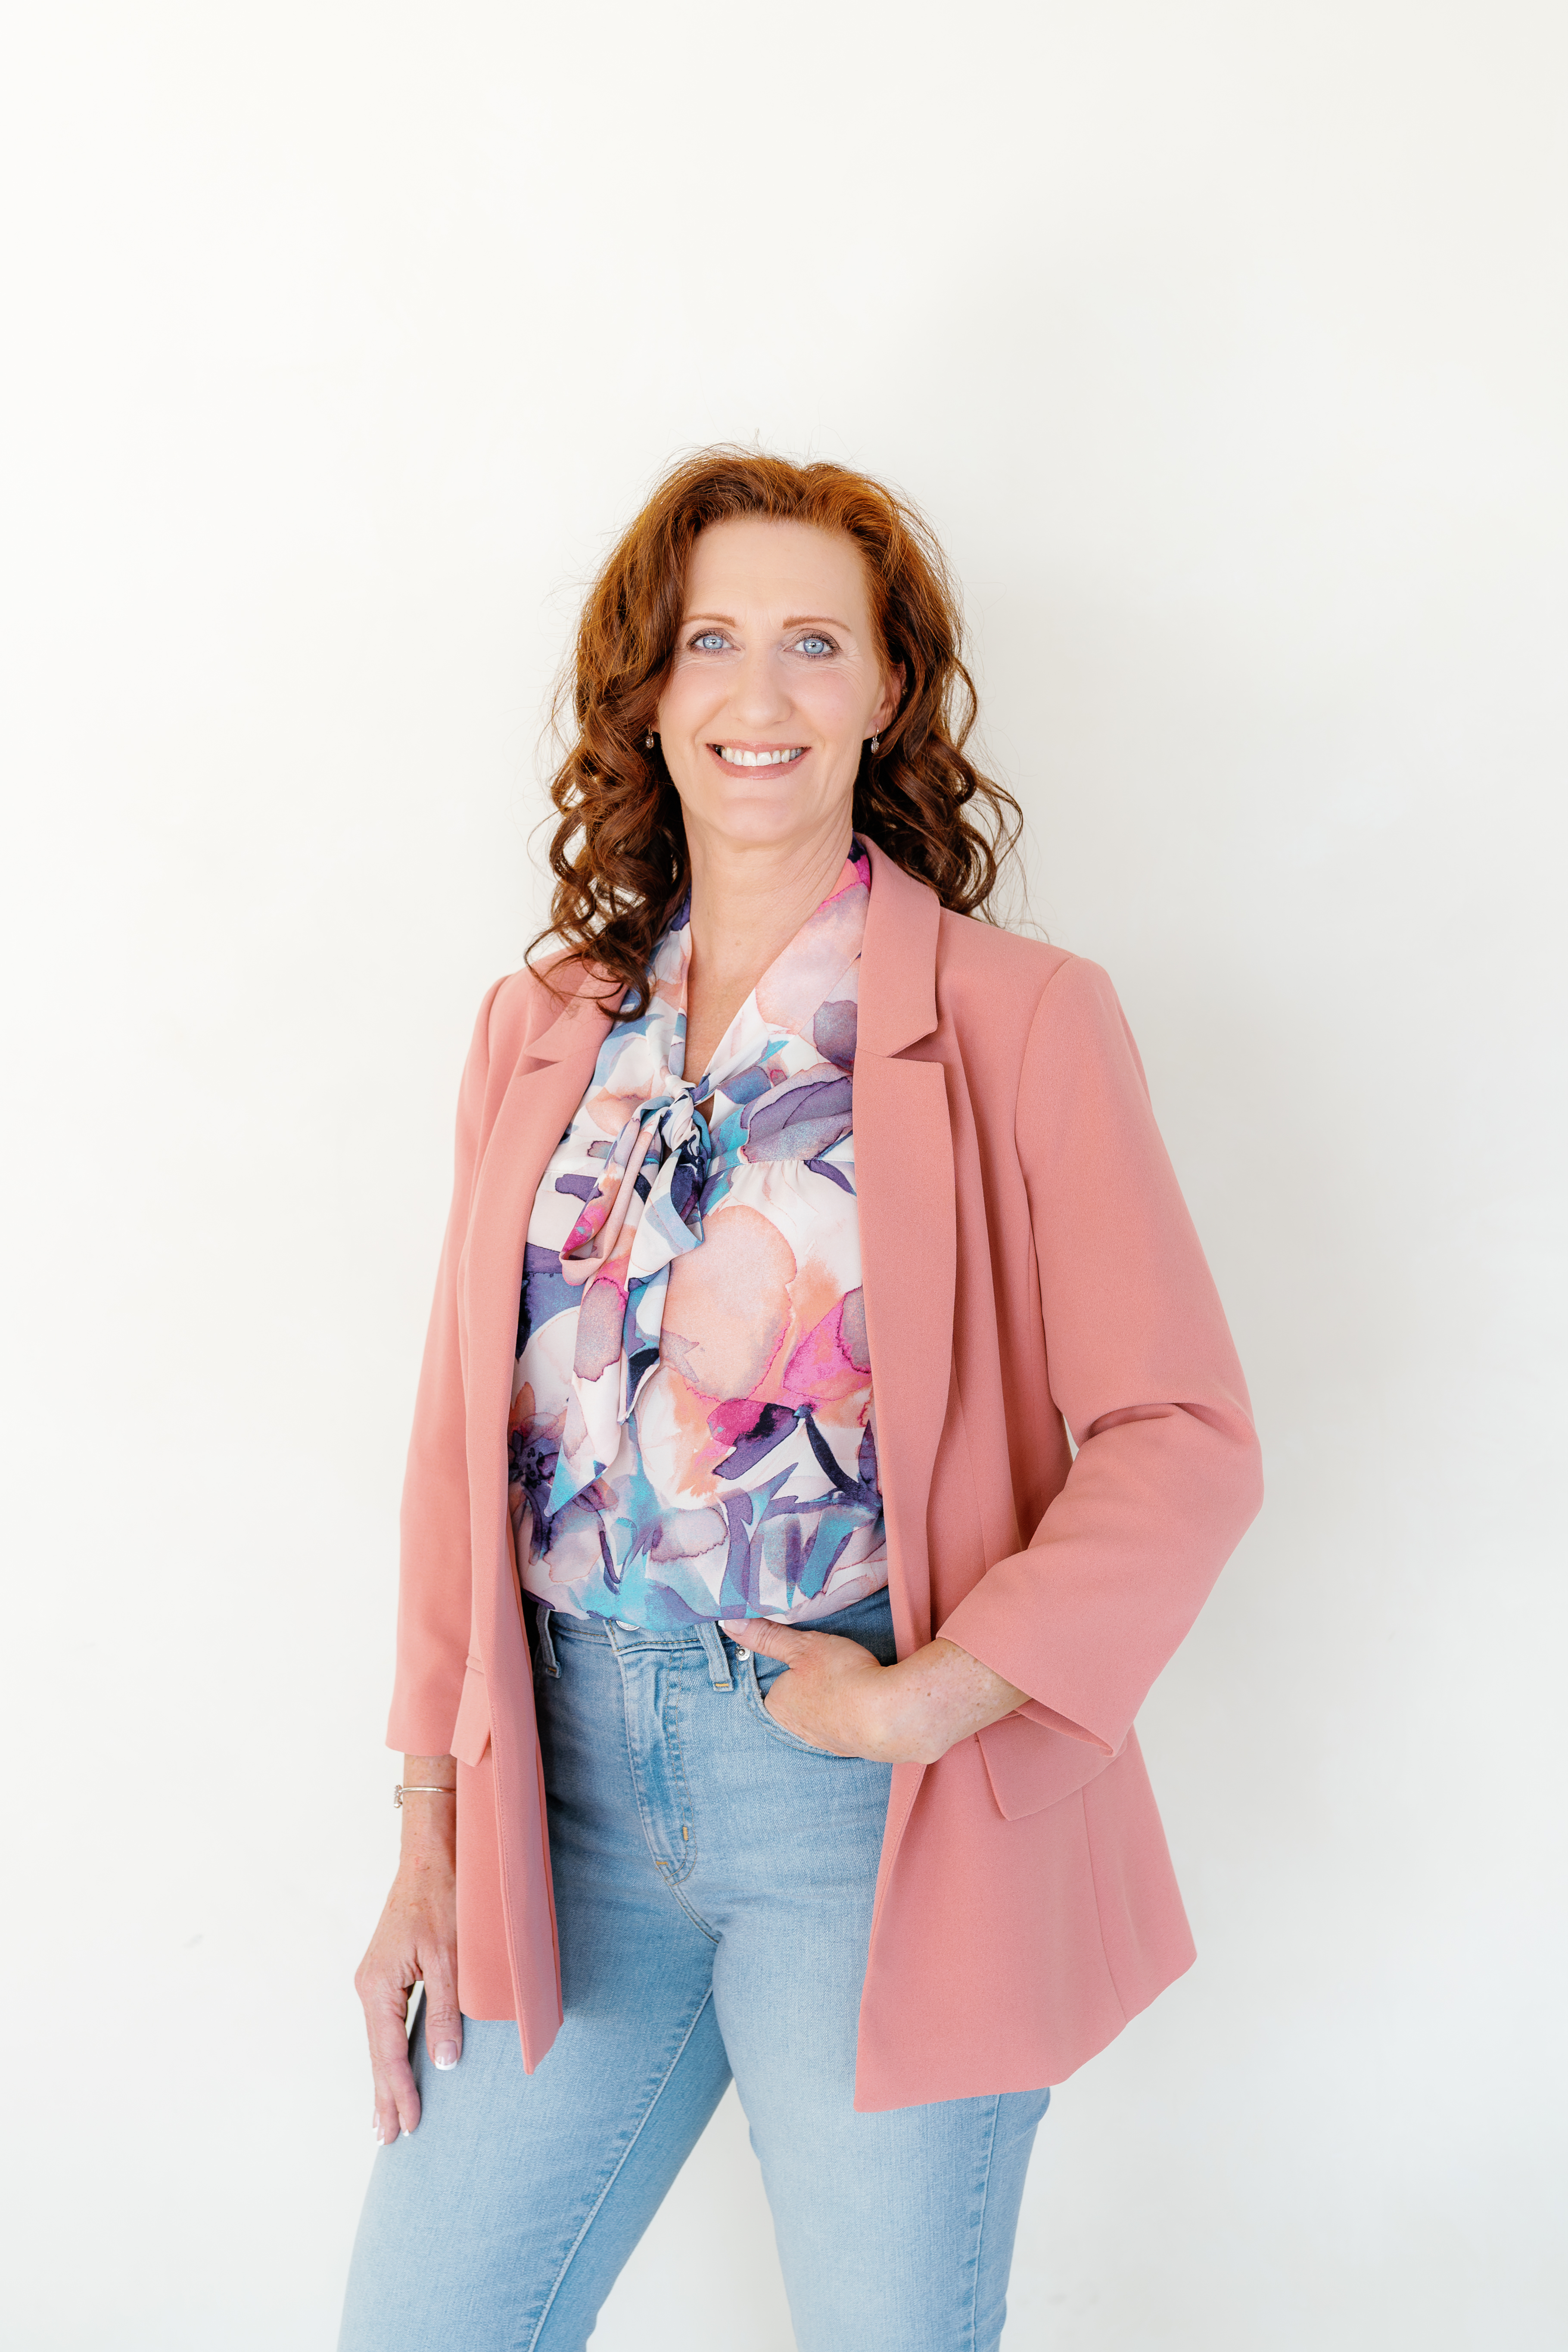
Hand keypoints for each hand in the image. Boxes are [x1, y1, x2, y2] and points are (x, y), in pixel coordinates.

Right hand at [354, 1761, 460, 2143]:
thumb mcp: (452, 1959)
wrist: (434, 1852)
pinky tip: (396, 2066)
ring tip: (387, 2116)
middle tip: (387, 2139)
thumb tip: (444, 2064)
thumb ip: (447, 2012)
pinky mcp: (389, 1970)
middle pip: (377, 2052)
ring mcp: (377, 1978)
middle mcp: (370, 1985)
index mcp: (378, 1985)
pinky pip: (388, 2021)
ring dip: (387, 2076)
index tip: (408, 2126)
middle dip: (383, 2095)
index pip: (388, 2053)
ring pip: (382, 2038)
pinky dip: (392, 2049)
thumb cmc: (445, 1898)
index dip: (399, 2092)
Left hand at [724, 1621, 1029, 1765]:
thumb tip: (728, 1622)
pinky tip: (873, 1701)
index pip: (780, 1682)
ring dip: (842, 1701)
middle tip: (839, 1666)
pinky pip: (854, 1727)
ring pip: (829, 1715)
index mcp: (779, 1706)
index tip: (817, 1655)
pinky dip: (861, 1714)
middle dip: (819, 1686)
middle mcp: (798, 1730)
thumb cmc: (842, 1676)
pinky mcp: (858, 1749)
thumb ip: (767, 1635)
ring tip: (859, 1681)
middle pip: (804, 1700)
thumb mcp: (802, 1644)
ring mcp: (829, 1743)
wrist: (890, 1715)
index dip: (799, 1665)